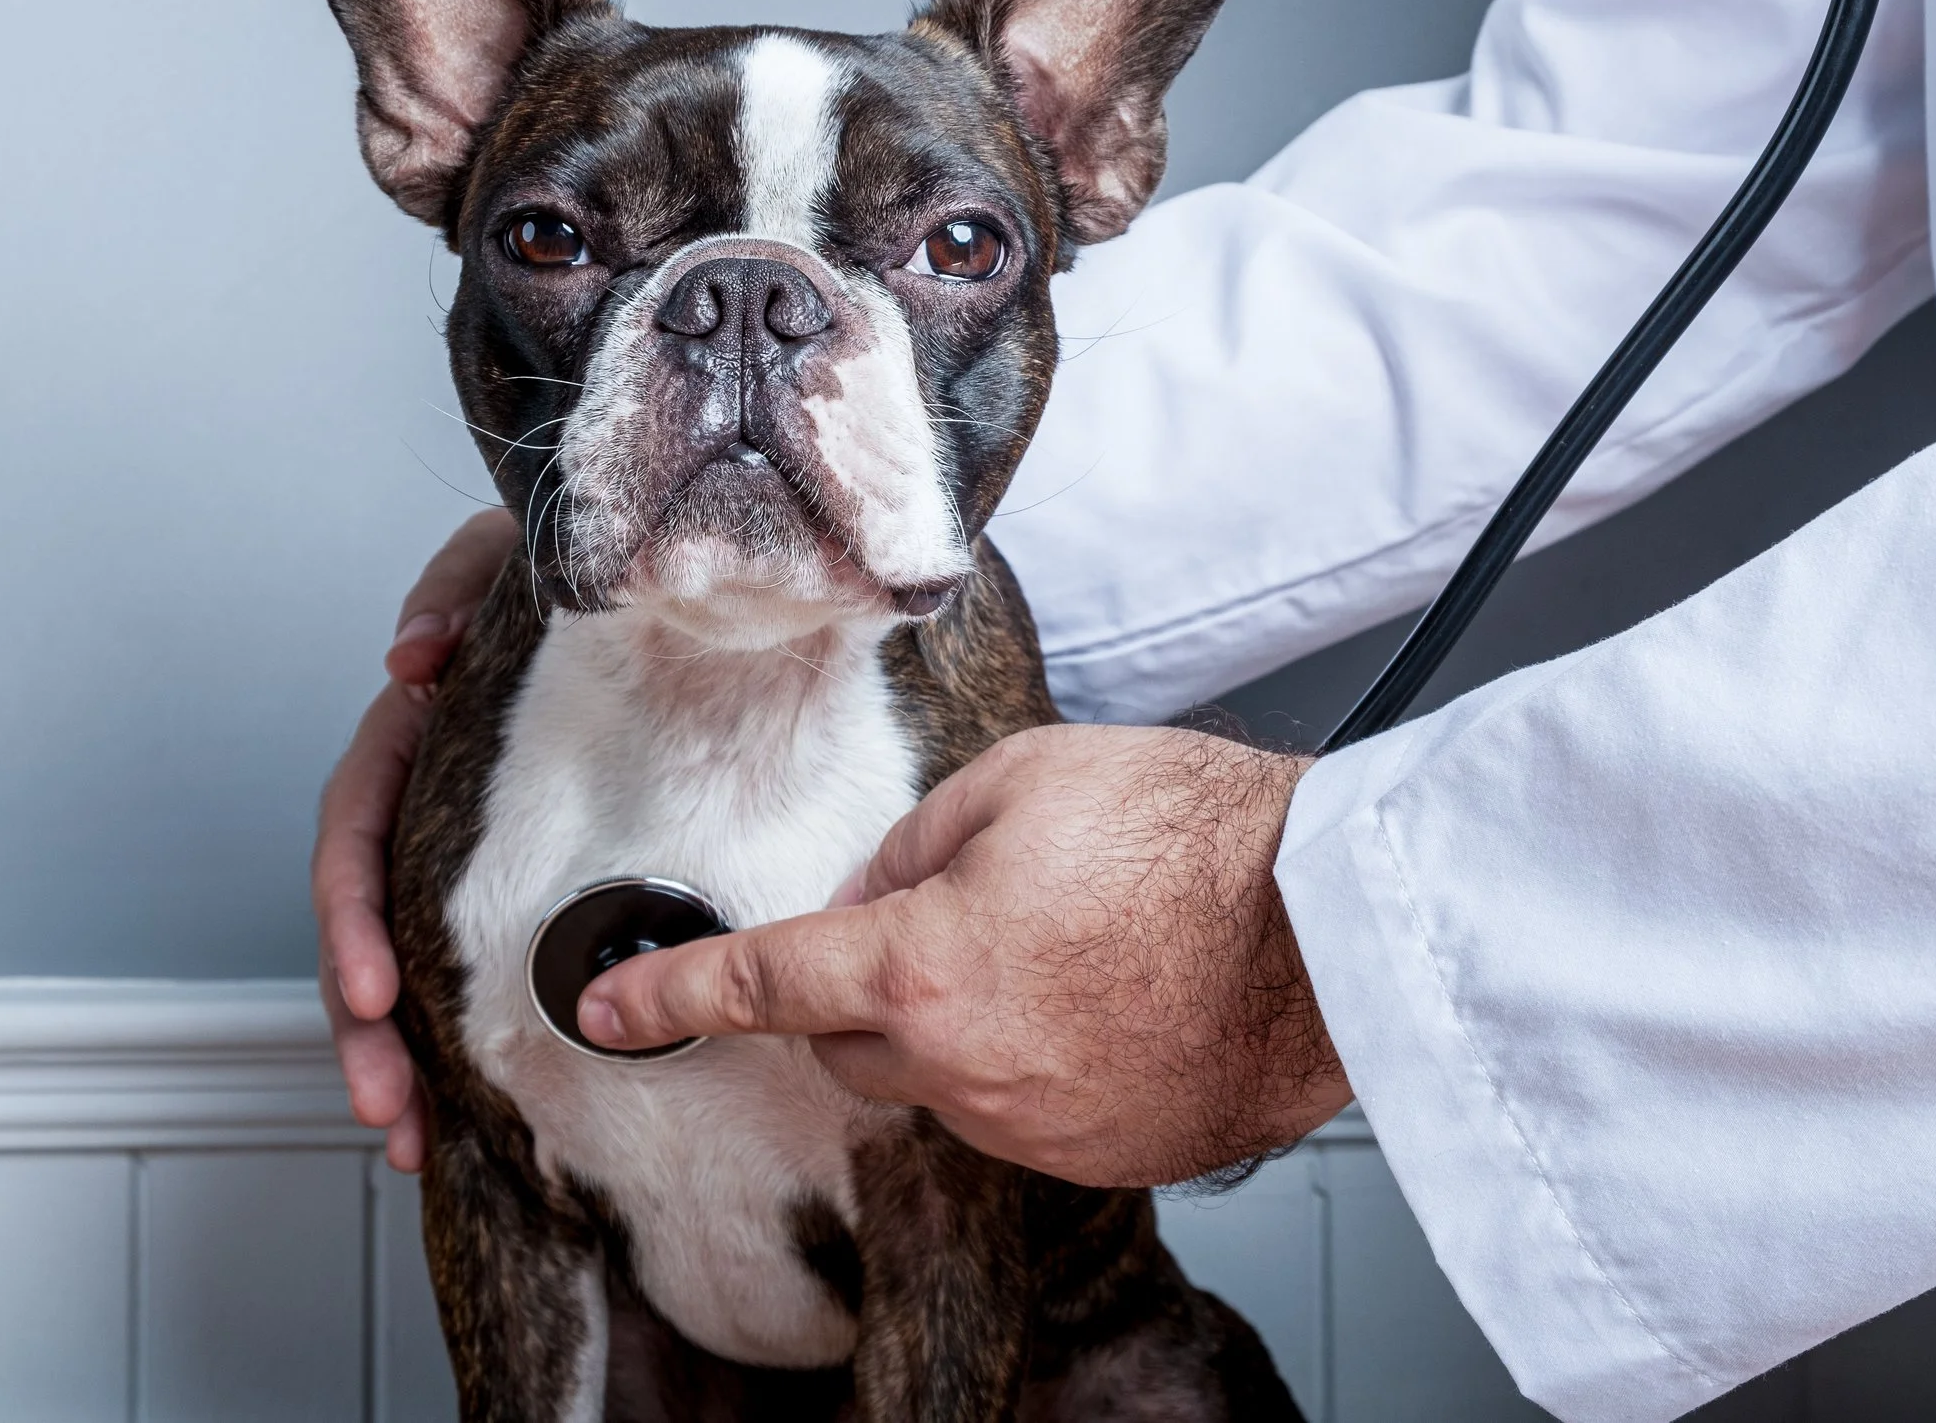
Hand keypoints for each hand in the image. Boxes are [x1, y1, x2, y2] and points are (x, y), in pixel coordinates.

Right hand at [313, 509, 516, 1170]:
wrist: (662, 580)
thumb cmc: (578, 574)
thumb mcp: (509, 559)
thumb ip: (454, 588)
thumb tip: (410, 660)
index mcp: (412, 732)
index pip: (356, 828)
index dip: (352, 914)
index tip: (376, 992)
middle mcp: (423, 798)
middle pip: (363, 924)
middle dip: (360, 1025)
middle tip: (387, 1102)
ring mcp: (460, 846)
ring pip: (400, 962)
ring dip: (391, 1056)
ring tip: (407, 1134)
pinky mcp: (513, 881)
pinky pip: (466, 964)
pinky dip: (452, 1039)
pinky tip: (456, 1107)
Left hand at [578, 724, 1353, 1186]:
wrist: (1327, 928)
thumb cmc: (1197, 841)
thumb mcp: (1024, 780)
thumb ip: (915, 841)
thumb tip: (877, 890)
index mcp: (922, 967)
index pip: (762, 982)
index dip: (670, 993)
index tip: (608, 1005)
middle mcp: (963, 1068)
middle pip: (852, 1041)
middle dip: (871, 985)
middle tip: (960, 911)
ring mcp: (1033, 1127)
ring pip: (944, 1077)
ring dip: (965, 1020)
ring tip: (1070, 944)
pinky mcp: (1099, 1156)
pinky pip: (1025, 1109)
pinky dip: (1038, 1061)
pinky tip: (1108, 998)